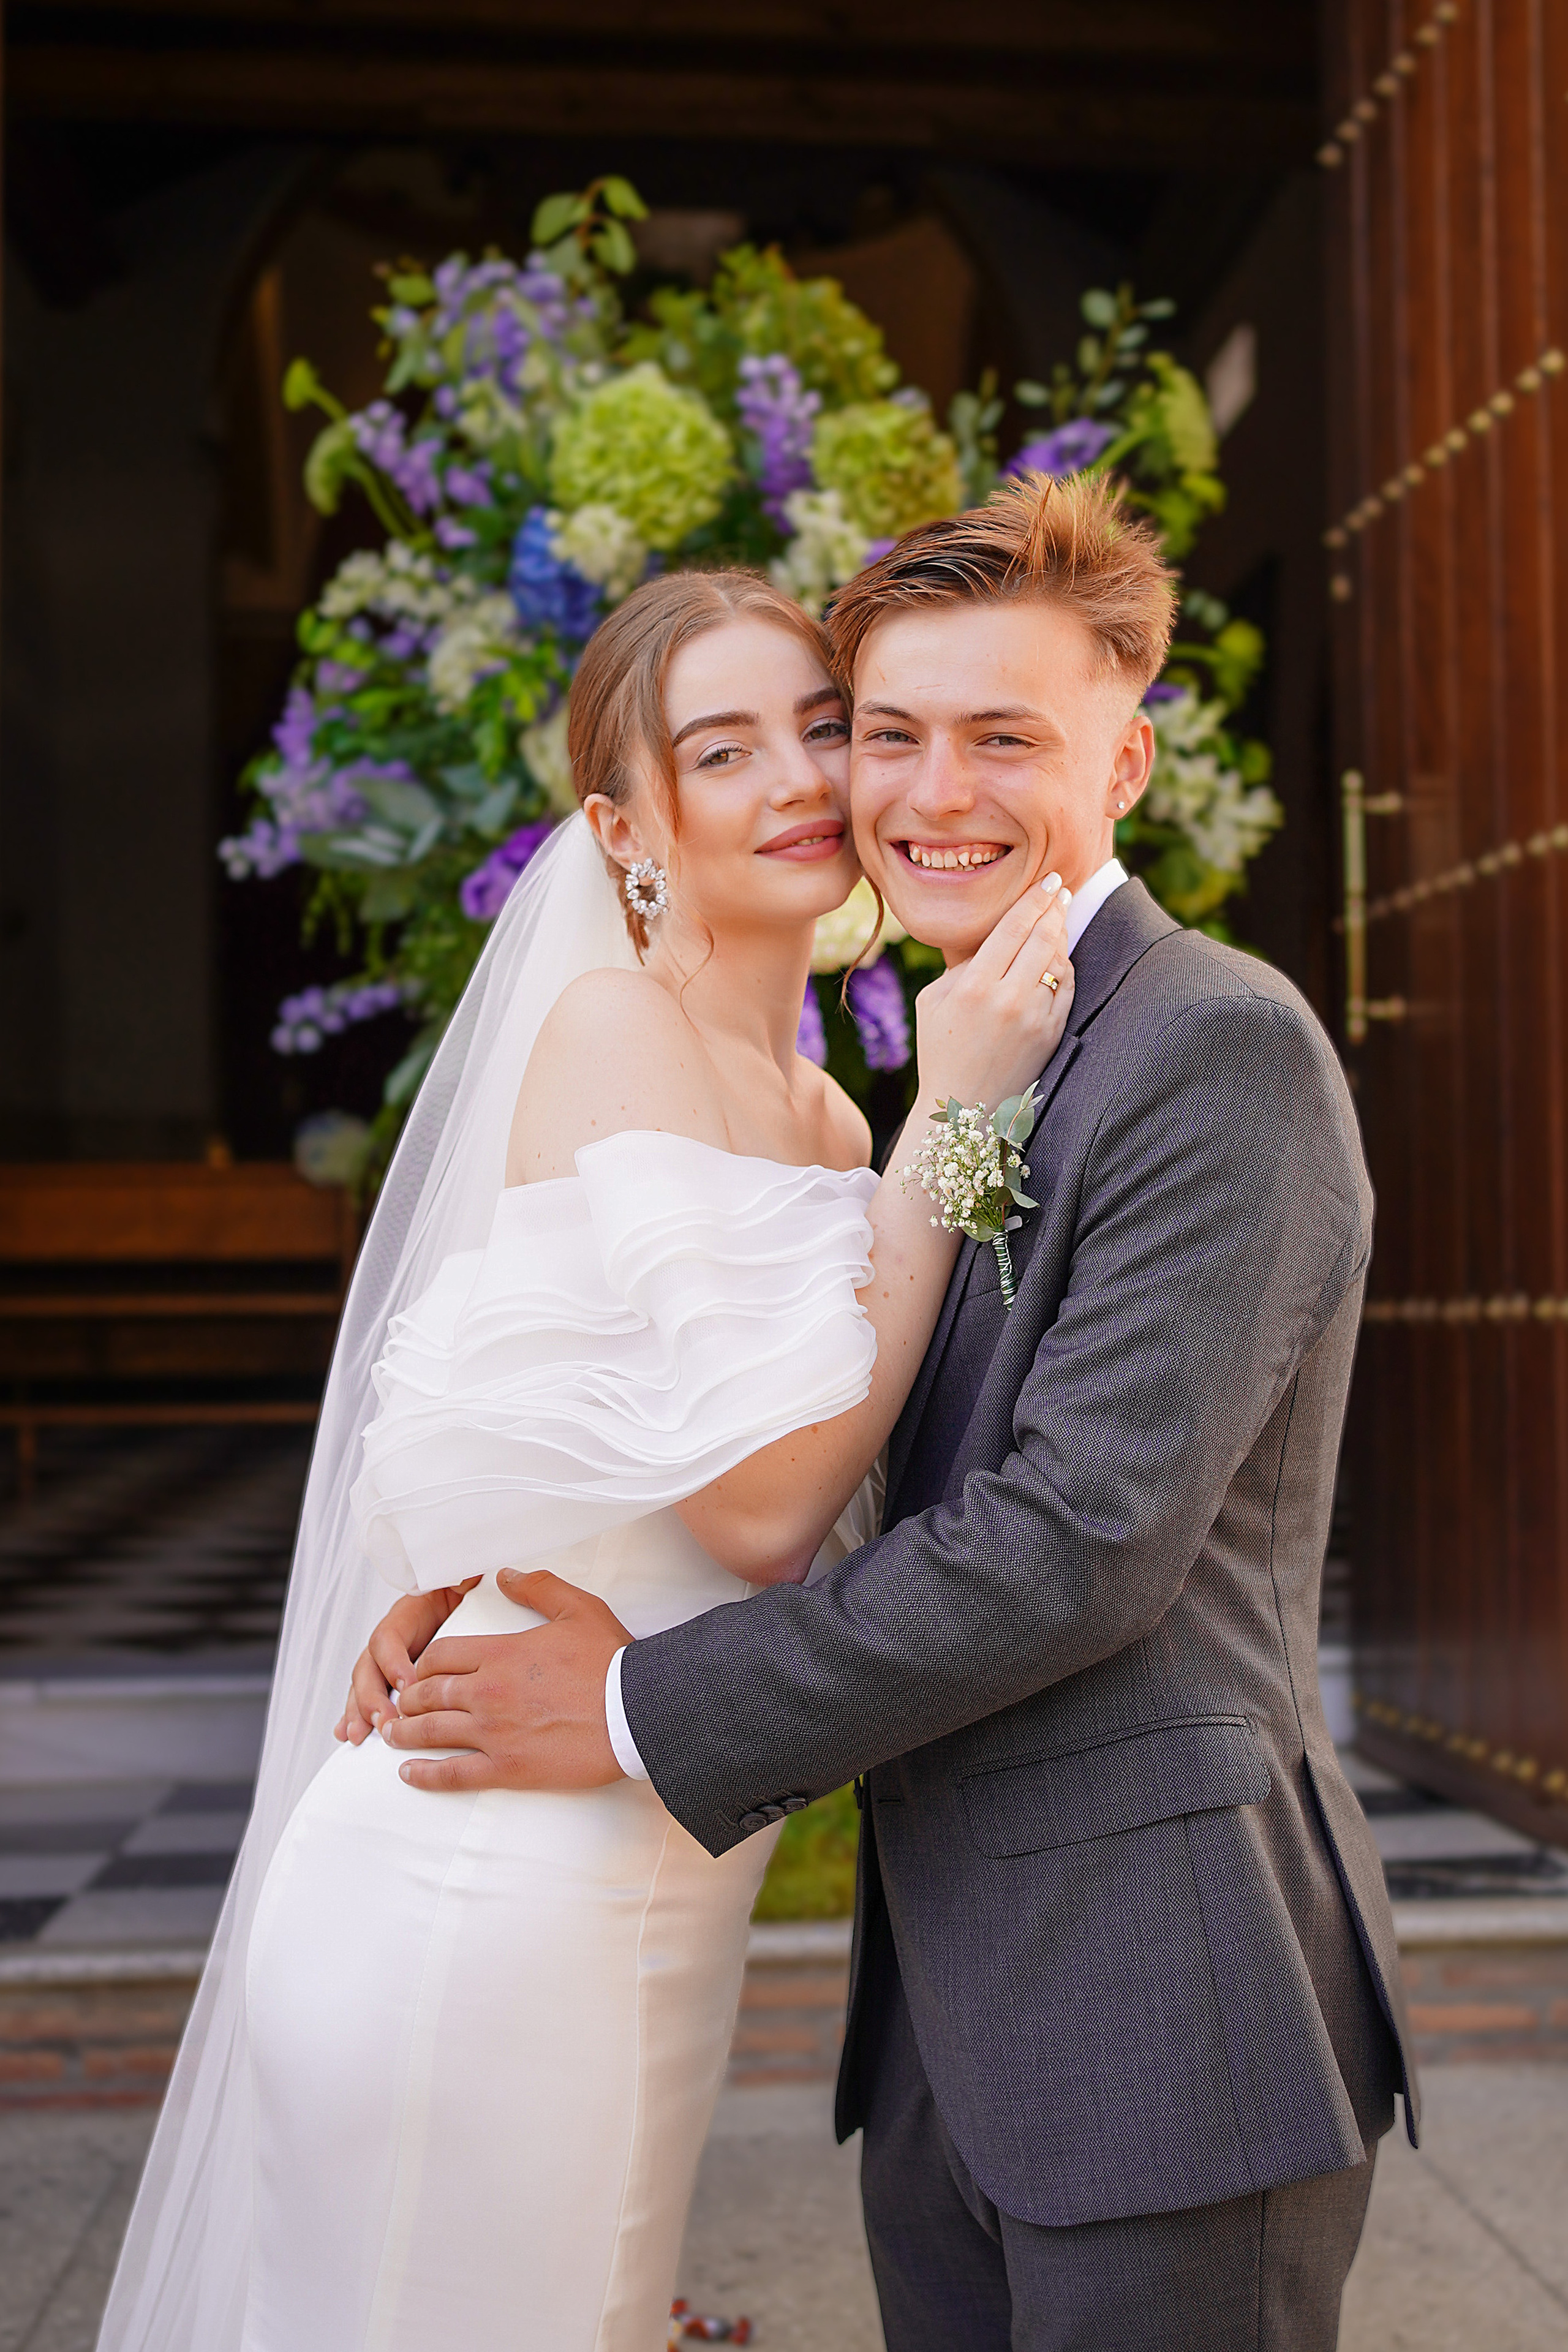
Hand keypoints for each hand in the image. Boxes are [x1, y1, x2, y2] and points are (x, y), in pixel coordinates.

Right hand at [333, 1578, 479, 1744]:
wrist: (463, 1595)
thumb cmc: (462, 1589)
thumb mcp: (463, 1581)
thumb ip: (460, 1579)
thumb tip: (465, 1579)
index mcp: (407, 1613)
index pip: (388, 1638)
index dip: (393, 1663)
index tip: (409, 1686)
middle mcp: (391, 1637)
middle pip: (369, 1666)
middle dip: (371, 1697)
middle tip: (386, 1722)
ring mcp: (387, 1659)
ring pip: (363, 1685)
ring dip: (359, 1711)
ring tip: (358, 1736)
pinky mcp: (391, 1677)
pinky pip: (368, 1696)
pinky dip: (356, 1715)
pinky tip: (349, 1733)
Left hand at [378, 1569, 630, 1792]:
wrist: (636, 1711)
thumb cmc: (612, 1660)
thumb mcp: (578, 1608)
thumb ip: (537, 1587)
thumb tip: (504, 1574)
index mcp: (500, 1653)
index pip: (440, 1655)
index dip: (423, 1663)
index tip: (419, 1671)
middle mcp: (488, 1691)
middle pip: (428, 1693)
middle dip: (408, 1699)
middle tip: (400, 1704)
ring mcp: (494, 1732)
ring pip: (432, 1732)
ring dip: (405, 1733)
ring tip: (392, 1735)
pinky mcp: (507, 1767)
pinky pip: (453, 1774)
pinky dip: (425, 1775)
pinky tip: (408, 1774)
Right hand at [915, 873, 1074, 1109]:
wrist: (964, 1108)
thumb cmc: (941, 1050)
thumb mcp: (933, 1001)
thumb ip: (961, 965)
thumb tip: (994, 937)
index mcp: (973, 987)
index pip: (1013, 928)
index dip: (1034, 898)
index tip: (1050, 880)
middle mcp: (1008, 999)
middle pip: (1042, 937)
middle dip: (1055, 908)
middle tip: (1062, 890)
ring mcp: (1034, 1018)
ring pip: (1059, 961)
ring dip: (1062, 935)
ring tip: (1059, 919)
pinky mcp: (1052, 1034)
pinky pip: (1067, 988)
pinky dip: (1065, 967)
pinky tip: (1059, 956)